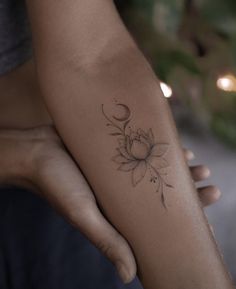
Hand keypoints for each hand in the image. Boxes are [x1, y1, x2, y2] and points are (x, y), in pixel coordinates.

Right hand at [0, 126, 220, 283]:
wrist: (35, 151)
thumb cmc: (56, 184)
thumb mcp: (83, 215)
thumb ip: (108, 241)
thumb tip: (130, 278)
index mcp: (118, 214)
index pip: (158, 222)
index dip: (184, 222)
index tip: (208, 220)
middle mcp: (121, 195)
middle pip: (163, 195)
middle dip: (190, 193)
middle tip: (213, 188)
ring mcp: (119, 172)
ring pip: (157, 172)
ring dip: (180, 170)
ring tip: (202, 166)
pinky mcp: (115, 152)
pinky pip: (144, 151)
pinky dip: (161, 150)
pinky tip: (177, 147)